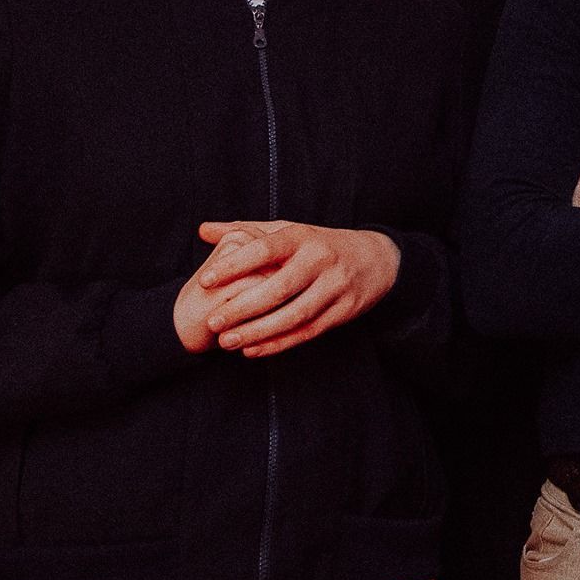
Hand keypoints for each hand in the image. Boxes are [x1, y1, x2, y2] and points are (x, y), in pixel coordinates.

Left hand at [189, 220, 402, 357]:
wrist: (377, 259)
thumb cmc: (319, 245)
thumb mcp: (288, 230)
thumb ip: (245, 231)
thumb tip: (203, 230)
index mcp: (302, 237)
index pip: (265, 250)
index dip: (234, 265)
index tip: (205, 280)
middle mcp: (321, 260)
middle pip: (279, 288)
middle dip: (243, 307)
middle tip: (212, 322)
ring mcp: (335, 286)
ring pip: (294, 314)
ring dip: (259, 331)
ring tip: (227, 342)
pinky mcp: (344, 311)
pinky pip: (308, 331)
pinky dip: (279, 343)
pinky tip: (253, 350)